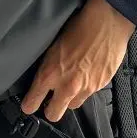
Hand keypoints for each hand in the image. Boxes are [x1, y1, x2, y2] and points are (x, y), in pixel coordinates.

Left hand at [20, 0, 135, 121]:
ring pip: (72, 105)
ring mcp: (85, 88)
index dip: (29, 105)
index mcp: (49, 74)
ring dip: (70, 98)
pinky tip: (86, 73)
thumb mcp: (53, 45)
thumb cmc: (80, 27)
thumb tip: (43, 78)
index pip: (32, 102)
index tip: (29, 104)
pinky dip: (86, 88)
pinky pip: (89, 94)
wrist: (107, 23)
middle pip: (53, 114)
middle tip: (50, 100)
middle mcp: (66, 86)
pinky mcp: (100, 86)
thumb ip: (48, 67)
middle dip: (50, 108)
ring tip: (71, 83)